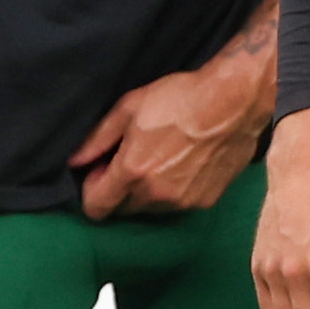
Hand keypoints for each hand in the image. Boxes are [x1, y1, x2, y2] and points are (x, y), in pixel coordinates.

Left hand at [72, 56, 271, 220]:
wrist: (234, 102)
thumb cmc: (182, 98)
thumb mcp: (129, 108)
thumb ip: (97, 139)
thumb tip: (75, 160)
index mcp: (132, 172)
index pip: (96, 208)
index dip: (92, 190)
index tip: (101, 171)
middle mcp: (156, 194)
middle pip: (122, 210)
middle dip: (119, 190)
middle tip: (131, 159)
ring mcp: (182, 202)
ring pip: (150, 209)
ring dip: (146, 192)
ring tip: (161, 159)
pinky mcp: (204, 201)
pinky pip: (176, 206)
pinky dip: (172, 192)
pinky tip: (183, 164)